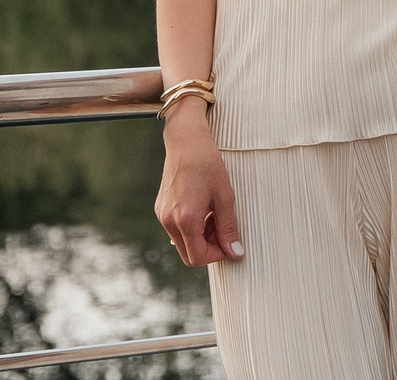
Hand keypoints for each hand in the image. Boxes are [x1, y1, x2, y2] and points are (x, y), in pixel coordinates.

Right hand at [154, 108, 243, 266]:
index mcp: (185, 219)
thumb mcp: (225, 195)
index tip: (231, 243)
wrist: (186, 140)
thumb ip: (228, 227)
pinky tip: (203, 208)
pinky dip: (191, 227)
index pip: (198, 257)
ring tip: (214, 215)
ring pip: (183, 243)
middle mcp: (169, 221)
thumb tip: (236, 252)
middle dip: (209, 248)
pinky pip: (176, 230)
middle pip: (189, 255)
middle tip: (224, 229)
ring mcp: (162, 215)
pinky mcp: (160, 208)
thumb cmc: (208, 163)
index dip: (217, 255)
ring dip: (201, 238)